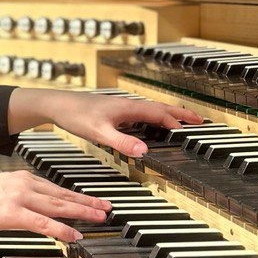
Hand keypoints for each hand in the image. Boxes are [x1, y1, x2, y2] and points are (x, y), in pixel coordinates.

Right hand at [0, 170, 109, 243]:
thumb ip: (17, 198)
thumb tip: (30, 210)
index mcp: (21, 179)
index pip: (55, 188)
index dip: (76, 195)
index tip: (92, 200)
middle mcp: (24, 184)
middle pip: (62, 194)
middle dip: (87, 202)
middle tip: (106, 207)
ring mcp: (19, 198)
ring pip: (58, 205)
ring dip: (81, 212)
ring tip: (100, 218)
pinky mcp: (12, 213)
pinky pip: (43, 222)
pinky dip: (61, 229)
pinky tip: (74, 235)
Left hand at [7, 87, 203, 159]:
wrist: (57, 105)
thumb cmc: (76, 116)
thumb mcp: (100, 133)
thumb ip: (122, 143)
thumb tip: (145, 152)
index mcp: (128, 108)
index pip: (160, 114)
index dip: (177, 122)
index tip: (193, 130)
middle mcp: (128, 105)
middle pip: (160, 108)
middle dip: (180, 114)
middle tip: (199, 120)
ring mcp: (121, 108)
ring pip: (151, 110)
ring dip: (168, 115)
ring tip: (181, 123)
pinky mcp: (114, 112)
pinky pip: (140, 114)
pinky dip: (153, 119)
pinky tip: (149, 127)